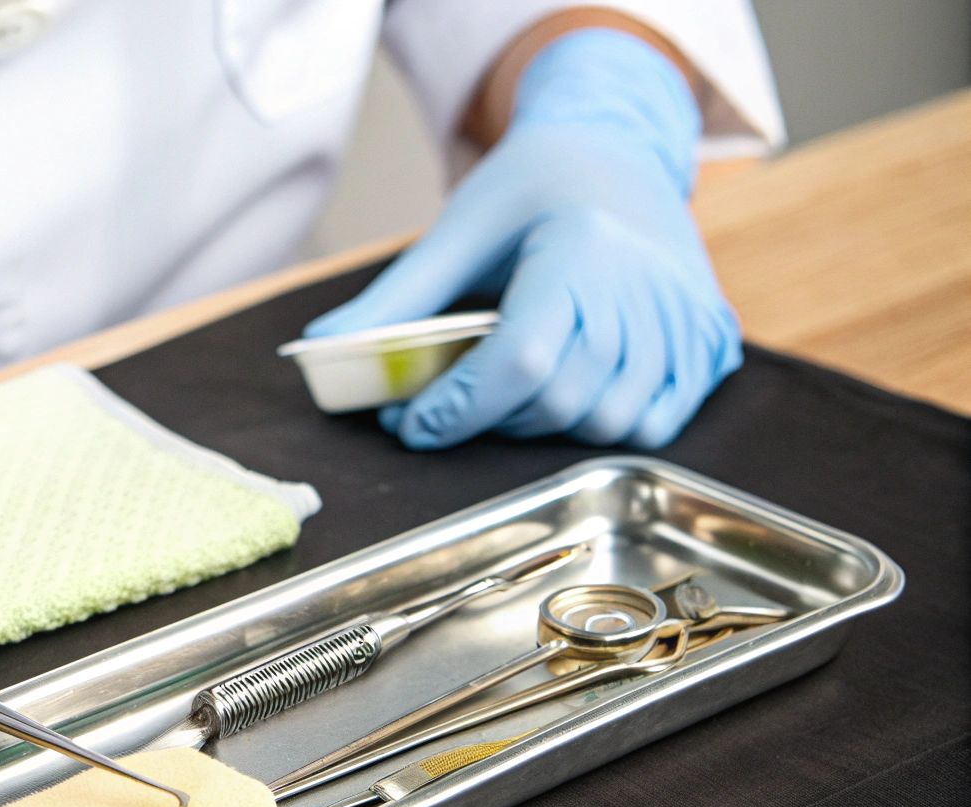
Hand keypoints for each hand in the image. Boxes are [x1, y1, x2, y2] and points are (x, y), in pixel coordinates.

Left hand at [307, 29, 740, 449]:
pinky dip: (604, 425)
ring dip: (544, 426)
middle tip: (454, 401)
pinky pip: (655, 422)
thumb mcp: (458, 229)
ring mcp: (686, 315)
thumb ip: (395, 297)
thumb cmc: (531, 187)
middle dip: (490, 418)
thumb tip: (324, 345)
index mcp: (581, 247)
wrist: (615, 153)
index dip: (459, 409)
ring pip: (607, 422)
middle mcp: (645, 283)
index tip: (412, 423)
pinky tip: (569, 389)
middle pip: (560, 401)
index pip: (521, 362)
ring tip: (513, 388)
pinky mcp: (709, 339)